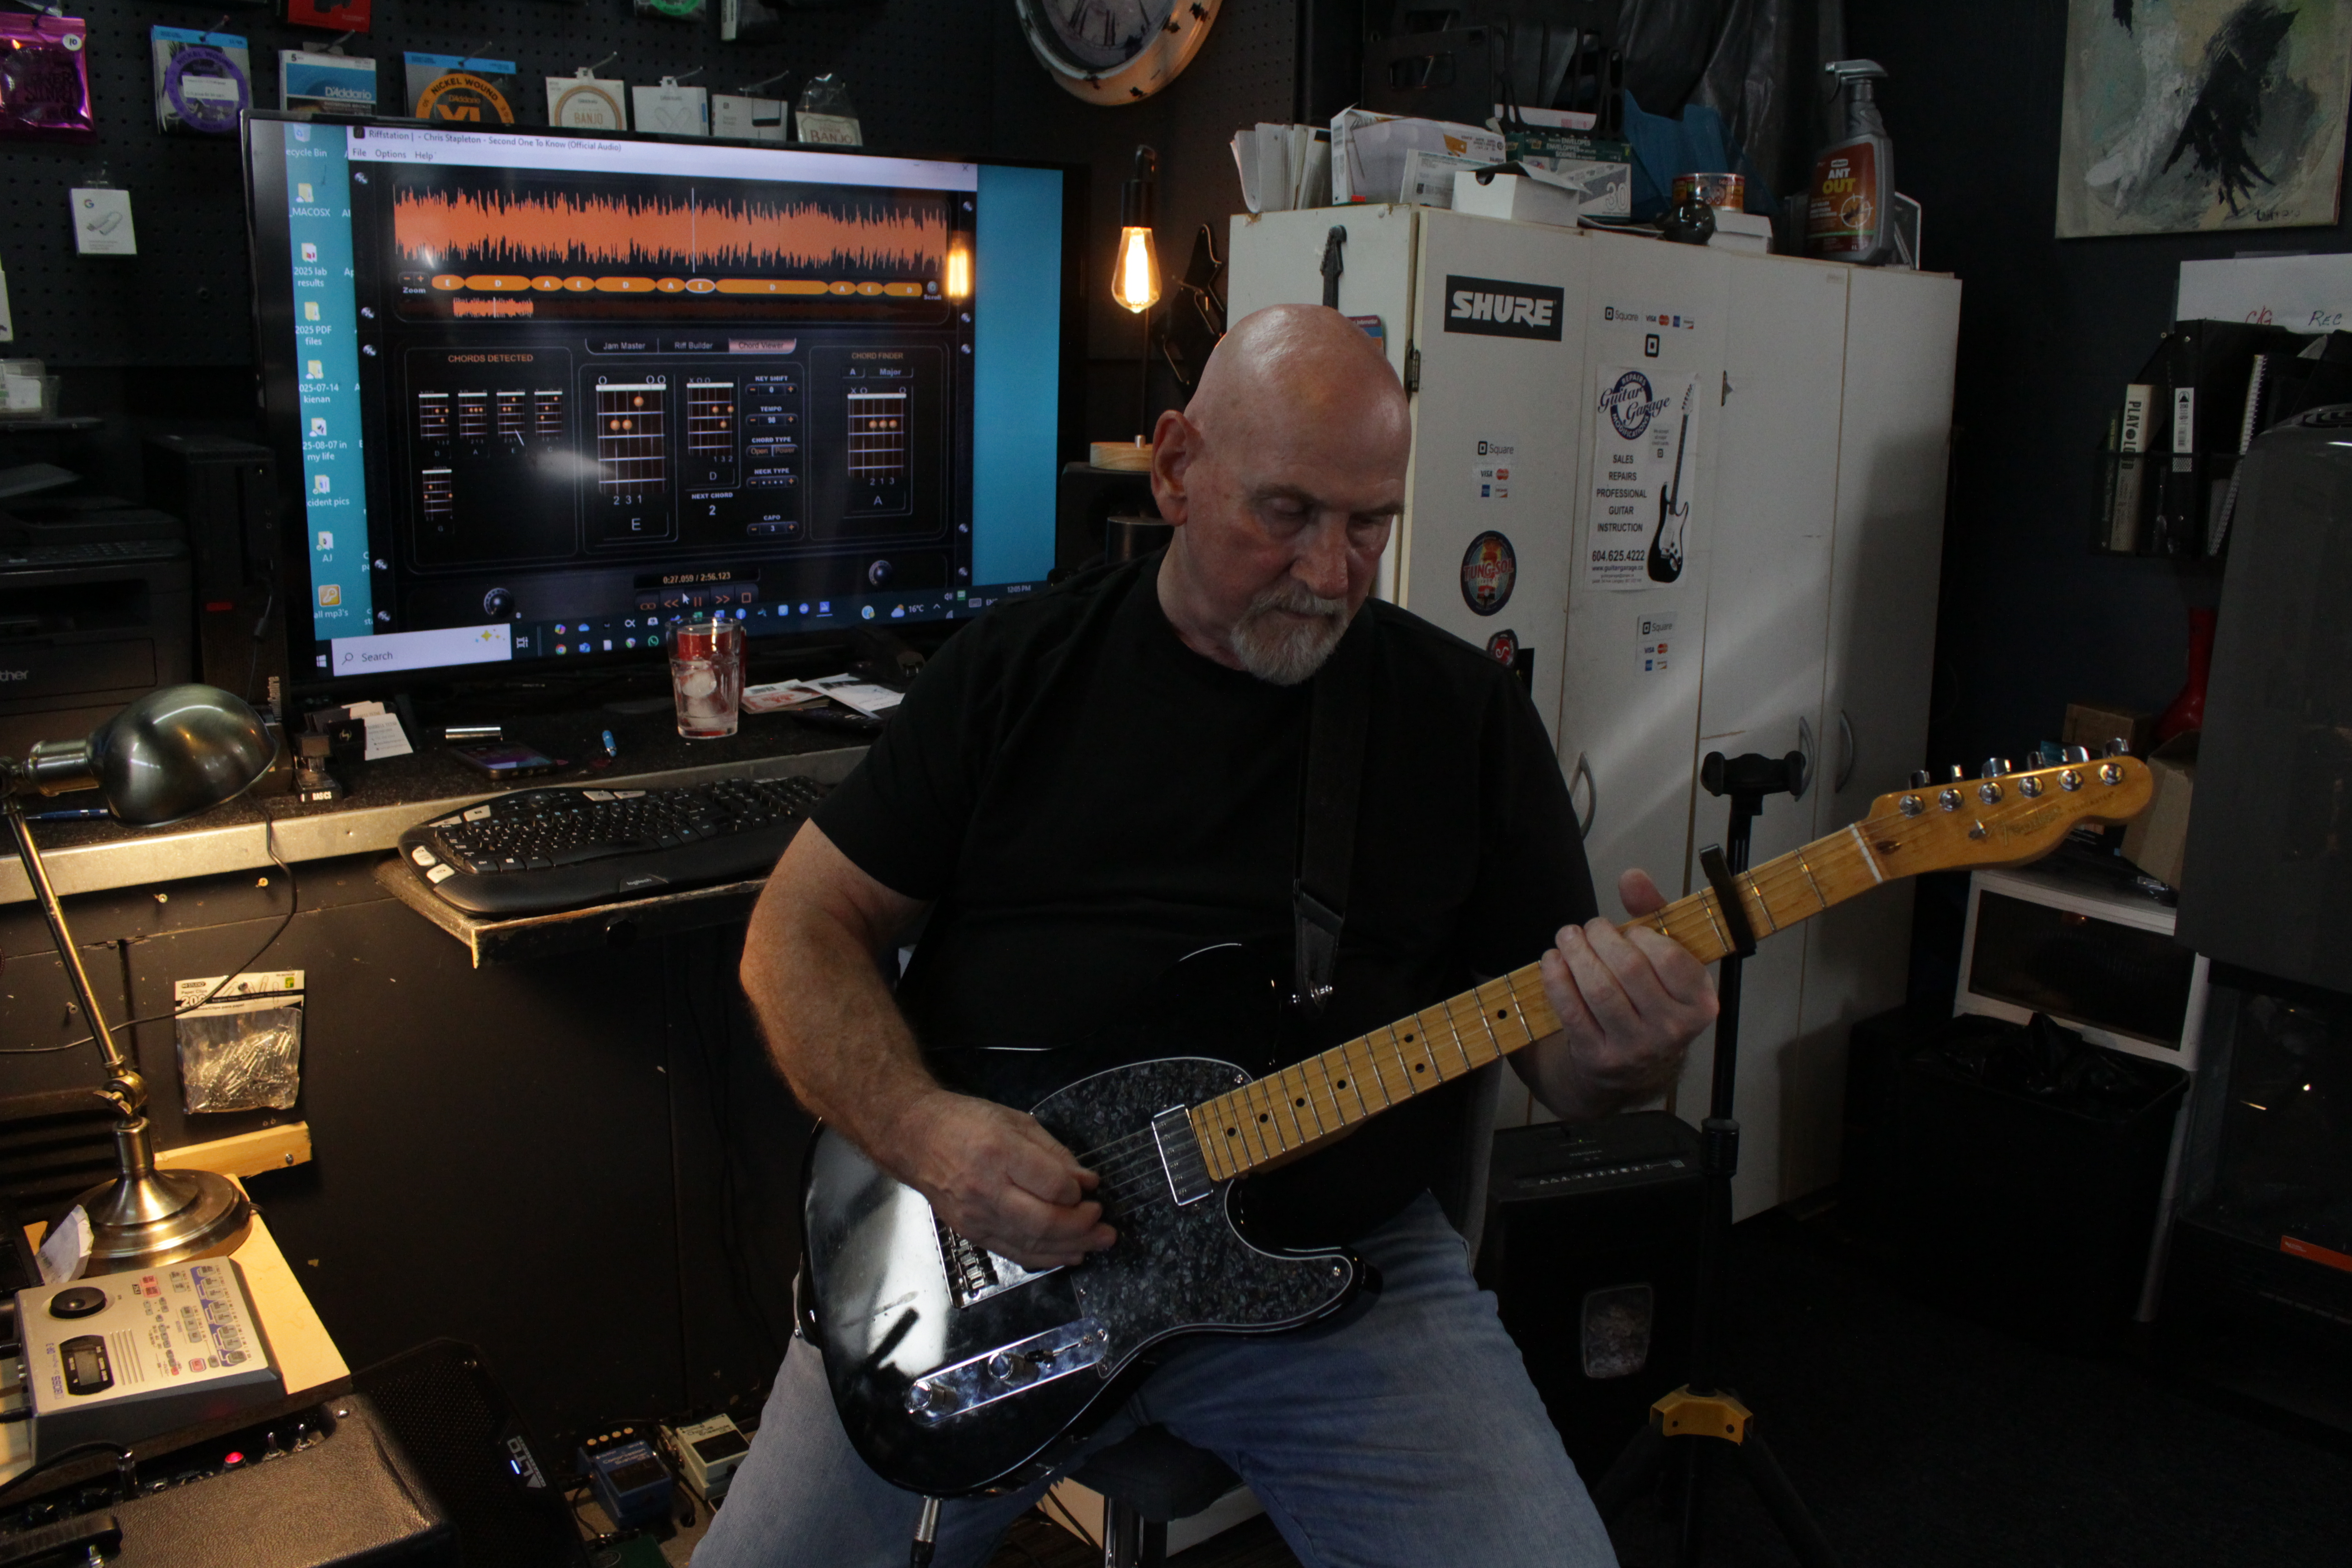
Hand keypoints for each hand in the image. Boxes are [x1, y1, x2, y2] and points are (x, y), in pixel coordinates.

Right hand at [887, 1090, 1116, 1269]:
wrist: (915, 1139)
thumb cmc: (967, 1123)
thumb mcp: (1016, 1121)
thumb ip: (1054, 1153)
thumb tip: (1087, 1181)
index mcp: (999, 1152)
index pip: (1053, 1185)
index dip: (1079, 1191)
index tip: (1091, 1187)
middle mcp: (987, 1189)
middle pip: (1045, 1222)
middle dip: (1083, 1227)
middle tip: (1104, 1224)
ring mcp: (977, 1216)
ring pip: (1032, 1243)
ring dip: (1072, 1247)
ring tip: (1098, 1243)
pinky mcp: (971, 1233)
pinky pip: (1014, 1253)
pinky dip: (1046, 1257)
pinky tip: (1069, 1254)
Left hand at [1533, 868, 1717, 1118]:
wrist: (1636, 1065)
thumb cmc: (1652, 998)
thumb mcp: (1666, 957)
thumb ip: (1653, 912)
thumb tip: (1632, 876)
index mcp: (1699, 1003)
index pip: (1668, 957)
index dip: (1641, 936)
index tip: (1629, 932)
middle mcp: (1672, 1030)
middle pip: (1629, 968)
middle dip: (1601, 937)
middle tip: (1589, 928)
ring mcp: (1636, 1048)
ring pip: (1599, 989)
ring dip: (1575, 954)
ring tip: (1567, 937)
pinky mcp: (1599, 1058)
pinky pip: (1572, 1011)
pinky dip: (1557, 980)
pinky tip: (1552, 961)